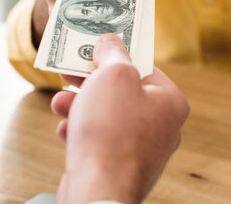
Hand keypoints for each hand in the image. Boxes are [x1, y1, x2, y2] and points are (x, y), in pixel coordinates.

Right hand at [51, 34, 189, 203]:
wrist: (99, 191)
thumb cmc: (112, 130)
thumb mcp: (113, 75)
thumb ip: (113, 53)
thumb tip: (110, 41)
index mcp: (171, 101)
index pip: (145, 67)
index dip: (116, 55)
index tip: (93, 49)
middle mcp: (163, 126)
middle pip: (125, 92)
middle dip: (92, 81)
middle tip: (69, 71)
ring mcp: (143, 149)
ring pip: (109, 116)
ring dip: (81, 106)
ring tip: (59, 101)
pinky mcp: (122, 167)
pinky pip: (101, 140)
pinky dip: (82, 132)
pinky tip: (65, 130)